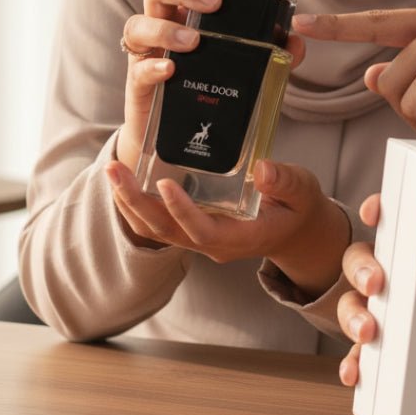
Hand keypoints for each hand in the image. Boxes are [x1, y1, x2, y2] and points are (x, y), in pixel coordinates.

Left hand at [105, 158, 349, 298]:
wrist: (295, 230)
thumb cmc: (298, 207)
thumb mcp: (302, 190)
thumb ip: (284, 181)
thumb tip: (262, 170)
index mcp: (242, 237)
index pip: (202, 230)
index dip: (181, 210)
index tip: (165, 183)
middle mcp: (214, 244)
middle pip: (166, 231)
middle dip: (137, 202)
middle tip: (116, 170)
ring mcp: (200, 240)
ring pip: (156, 229)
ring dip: (130, 202)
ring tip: (113, 171)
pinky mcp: (193, 230)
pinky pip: (158, 224)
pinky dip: (137, 205)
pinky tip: (125, 180)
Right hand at [116, 0, 303, 172]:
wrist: (180, 137)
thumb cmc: (210, 88)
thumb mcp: (241, 68)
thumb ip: (272, 54)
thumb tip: (296, 43)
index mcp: (188, 12)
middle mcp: (163, 24)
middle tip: (213, 3)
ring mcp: (147, 52)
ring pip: (137, 24)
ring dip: (166, 29)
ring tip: (194, 42)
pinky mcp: (138, 83)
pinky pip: (138, 67)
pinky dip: (153, 66)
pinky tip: (171, 69)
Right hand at [337, 194, 381, 386]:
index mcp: (399, 248)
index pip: (388, 218)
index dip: (379, 210)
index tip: (373, 210)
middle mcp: (379, 271)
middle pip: (360, 261)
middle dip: (364, 270)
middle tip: (375, 283)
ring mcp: (370, 304)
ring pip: (353, 303)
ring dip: (355, 316)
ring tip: (366, 333)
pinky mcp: (370, 340)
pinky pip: (357, 350)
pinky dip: (354, 361)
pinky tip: (352, 373)